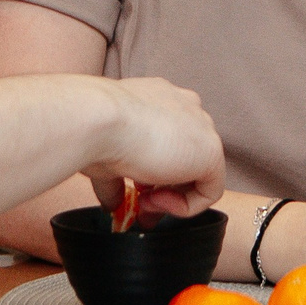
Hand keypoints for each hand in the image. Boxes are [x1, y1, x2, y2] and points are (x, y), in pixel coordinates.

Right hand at [85, 77, 224, 221]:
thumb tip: (113, 203)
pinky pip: (210, 190)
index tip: (133, 189)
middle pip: (185, 155)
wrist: (98, 118)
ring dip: (172, 196)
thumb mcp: (106, 153)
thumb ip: (116, 178)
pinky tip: (157, 202)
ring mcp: (202, 126)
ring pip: (199, 172)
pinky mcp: (212, 152)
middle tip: (141, 205)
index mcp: (160, 98)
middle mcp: (185, 107)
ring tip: (145, 203)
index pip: (168, 138)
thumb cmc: (93, 127)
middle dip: (164, 186)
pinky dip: (186, 206)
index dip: (151, 170)